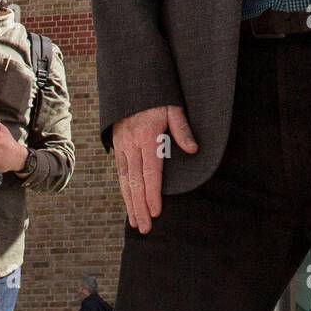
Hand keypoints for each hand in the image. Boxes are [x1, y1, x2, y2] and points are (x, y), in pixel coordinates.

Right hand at [112, 105, 197, 232]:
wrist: (130, 82)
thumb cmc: (156, 95)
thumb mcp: (172, 106)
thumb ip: (182, 128)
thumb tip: (193, 150)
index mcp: (147, 136)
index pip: (150, 172)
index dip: (153, 194)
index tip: (156, 212)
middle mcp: (131, 144)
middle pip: (135, 181)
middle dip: (140, 207)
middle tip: (146, 228)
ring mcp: (122, 145)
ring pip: (125, 180)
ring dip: (130, 203)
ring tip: (136, 223)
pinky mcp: (117, 145)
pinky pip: (120, 172)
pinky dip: (124, 190)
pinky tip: (129, 202)